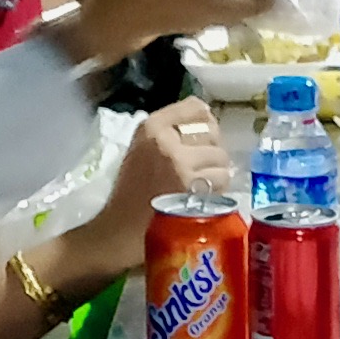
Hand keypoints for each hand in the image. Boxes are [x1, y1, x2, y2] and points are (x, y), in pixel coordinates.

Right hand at [65, 100, 233, 291]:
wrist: (118, 231)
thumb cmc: (130, 192)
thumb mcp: (141, 149)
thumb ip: (169, 131)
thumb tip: (207, 119)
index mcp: (151, 127)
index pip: (195, 107)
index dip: (206, 122)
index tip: (203, 138)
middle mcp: (167, 141)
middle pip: (213, 134)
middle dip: (212, 152)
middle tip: (201, 169)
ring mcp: (181, 166)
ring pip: (221, 160)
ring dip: (217, 174)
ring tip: (202, 187)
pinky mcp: (192, 191)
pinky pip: (221, 183)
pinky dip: (218, 192)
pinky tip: (203, 200)